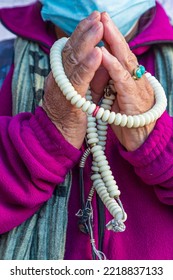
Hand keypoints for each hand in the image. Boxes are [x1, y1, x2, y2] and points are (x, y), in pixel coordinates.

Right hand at [43, 12, 105, 148]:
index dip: (81, 33)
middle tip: (97, 16)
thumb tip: (100, 59)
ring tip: (98, 27)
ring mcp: (62, 89)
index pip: (71, 50)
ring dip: (86, 43)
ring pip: (72, 62)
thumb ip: (86, 77)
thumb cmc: (70, 116)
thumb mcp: (79, 92)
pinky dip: (88, 67)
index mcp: (62, 76)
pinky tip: (97, 53)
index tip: (94, 19)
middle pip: (70, 51)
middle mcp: (59, 78)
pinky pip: (78, 82)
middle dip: (85, 32)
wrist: (57, 138)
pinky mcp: (69, 102)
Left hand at [99, 12, 154, 150]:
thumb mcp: (115, 96)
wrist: (140, 139)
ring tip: (104, 26)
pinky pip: (122, 81)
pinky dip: (114, 67)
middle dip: (111, 32)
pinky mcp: (132, 100)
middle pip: (122, 52)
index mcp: (127, 78)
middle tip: (102, 15)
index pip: (117, 54)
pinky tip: (105, 55)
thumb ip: (109, 81)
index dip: (108, 39)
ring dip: (114, 43)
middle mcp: (133, 79)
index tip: (97, 23)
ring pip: (124, 61)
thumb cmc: (126, 116)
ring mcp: (135, 88)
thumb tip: (99, 67)